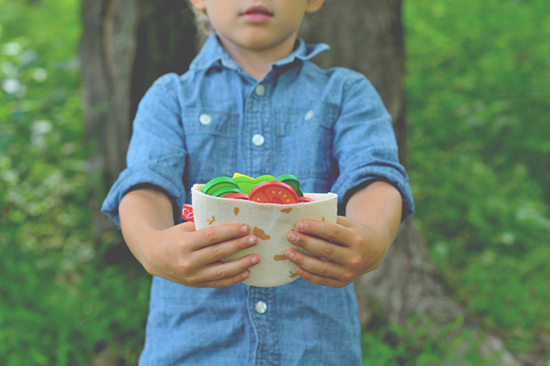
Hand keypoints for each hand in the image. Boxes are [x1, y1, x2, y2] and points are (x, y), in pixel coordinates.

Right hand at [138, 222, 260, 287]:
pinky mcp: (197, 285)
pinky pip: (219, 283)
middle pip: (219, 253)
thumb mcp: (186, 228)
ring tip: (256, 258)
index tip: (246, 227)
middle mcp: (187, 261)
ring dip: (242, 264)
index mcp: (184, 243)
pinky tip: (247, 272)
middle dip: (239, 246)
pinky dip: (234, 278)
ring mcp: (192, 276)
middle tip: (255, 240)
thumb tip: (233, 223)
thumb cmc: (175, 237)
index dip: (230, 231)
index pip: (211, 236)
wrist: (154, 257)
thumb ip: (206, 227)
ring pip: (221, 271)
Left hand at [284, 216, 388, 287]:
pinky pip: (323, 281)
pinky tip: (297, 268)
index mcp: (357, 239)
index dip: (314, 228)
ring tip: (289, 253)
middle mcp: (355, 258)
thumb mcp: (348, 223)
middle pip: (326, 250)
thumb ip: (329, 222)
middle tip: (290, 236)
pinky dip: (308, 276)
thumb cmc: (354, 233)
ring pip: (322, 268)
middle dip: (305, 242)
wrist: (374, 252)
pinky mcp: (343, 283)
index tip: (299, 224)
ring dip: (303, 260)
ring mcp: (349, 273)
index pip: (332, 232)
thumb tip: (302, 220)